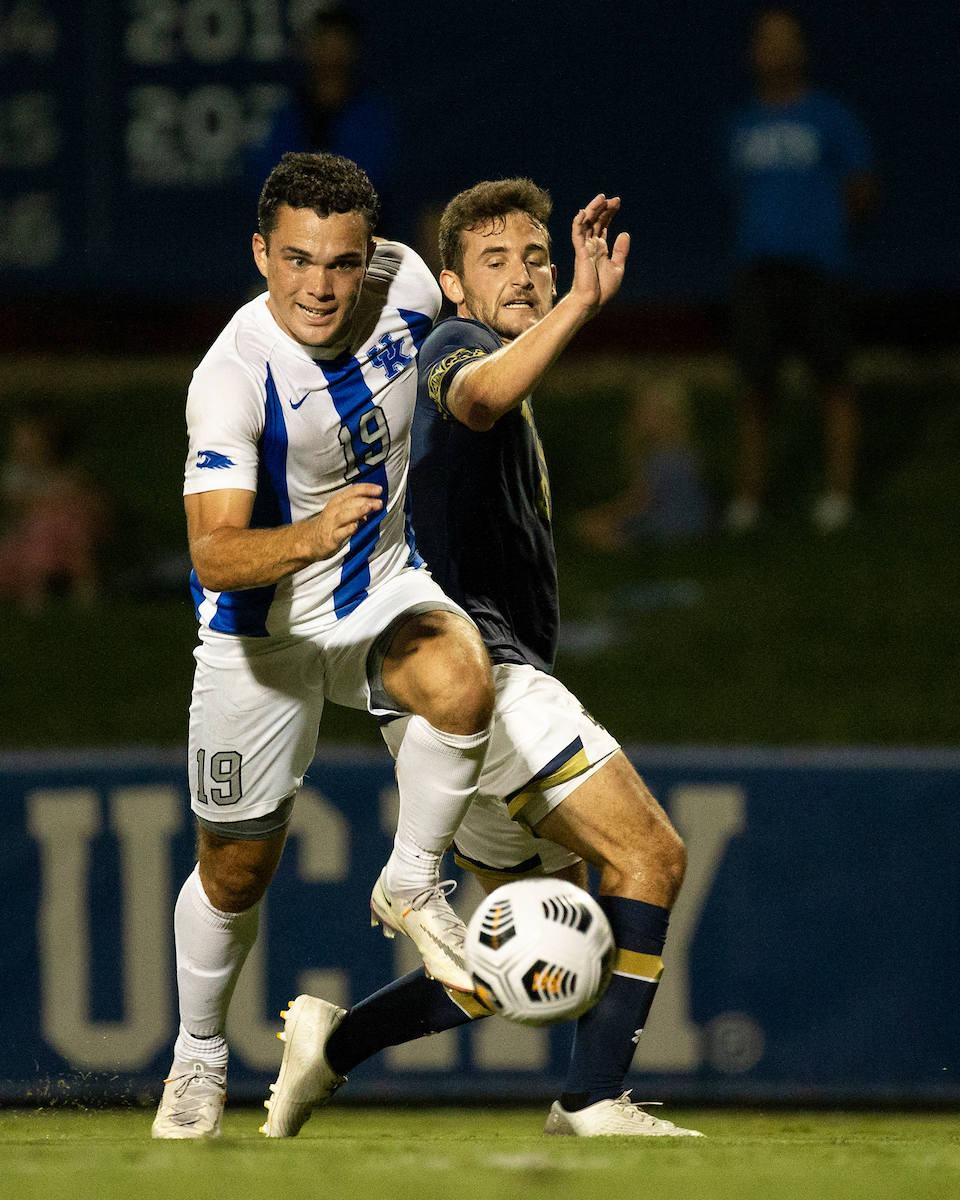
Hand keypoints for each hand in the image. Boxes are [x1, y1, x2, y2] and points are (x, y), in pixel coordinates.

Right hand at [309, 482, 382, 558]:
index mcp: (338, 501)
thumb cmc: (331, 524)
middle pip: (350, 502)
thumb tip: (371, 507)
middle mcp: (334, 510)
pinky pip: (340, 533)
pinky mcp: (331, 537)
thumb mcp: (343, 511)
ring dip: (358, 511)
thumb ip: (358, 507)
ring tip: (369, 508)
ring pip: (345, 515)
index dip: (366, 489)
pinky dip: (348, 529)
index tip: (380, 489)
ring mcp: (332, 523)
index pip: (353, 491)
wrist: (311, 540)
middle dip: (365, 501)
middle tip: (379, 502)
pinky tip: (355, 527)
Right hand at [569, 194, 630, 314]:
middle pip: (595, 221)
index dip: (608, 213)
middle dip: (603, 208)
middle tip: (614, 199)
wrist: (592, 301)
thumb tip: (624, 233)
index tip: (617, 203)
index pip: (602, 225)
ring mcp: (585, 248)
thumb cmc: (602, 289)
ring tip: (602, 198)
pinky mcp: (580, 252)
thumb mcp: (617, 267)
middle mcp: (591, 245)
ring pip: (586, 224)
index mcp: (600, 248)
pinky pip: (577, 235)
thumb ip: (620, 250)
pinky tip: (583, 212)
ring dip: (592, 210)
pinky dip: (578, 223)